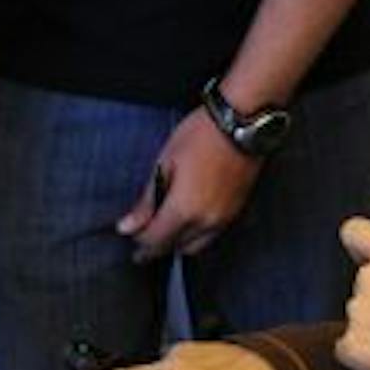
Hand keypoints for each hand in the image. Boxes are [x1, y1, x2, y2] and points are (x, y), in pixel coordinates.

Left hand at [118, 110, 262, 260]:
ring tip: (164, 230)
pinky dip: (195, 235)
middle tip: (141, 236)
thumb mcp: (165, 162)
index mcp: (184, 210)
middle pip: (174, 247)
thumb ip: (147, 200)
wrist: (241, 122)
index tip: (128, 232)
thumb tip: (128, 226)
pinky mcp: (236, 211)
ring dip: (176, 242)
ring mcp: (224, 219)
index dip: (137, 239)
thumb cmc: (201, 135)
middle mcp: (206, 222)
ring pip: (194, 246)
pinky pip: (211, 236)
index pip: (154, 240)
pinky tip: (187, 221)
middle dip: (155, 245)